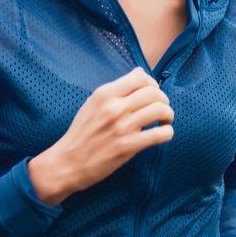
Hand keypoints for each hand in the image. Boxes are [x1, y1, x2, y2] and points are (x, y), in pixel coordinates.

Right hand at [28, 67, 172, 204]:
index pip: (140, 77)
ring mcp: (122, 127)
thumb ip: (115, 90)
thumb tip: (140, 73)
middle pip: (154, 92)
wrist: (67, 162)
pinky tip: (163, 134)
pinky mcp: (128, 146)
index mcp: (104, 94)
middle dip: (163, 99)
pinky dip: (167, 132)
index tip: (152, 93)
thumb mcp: (92, 104)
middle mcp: (114, 107)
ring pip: (160, 110)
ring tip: (165, 121)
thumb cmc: (81, 133)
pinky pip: (160, 134)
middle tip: (162, 108)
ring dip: (168, 114)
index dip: (152, 83)